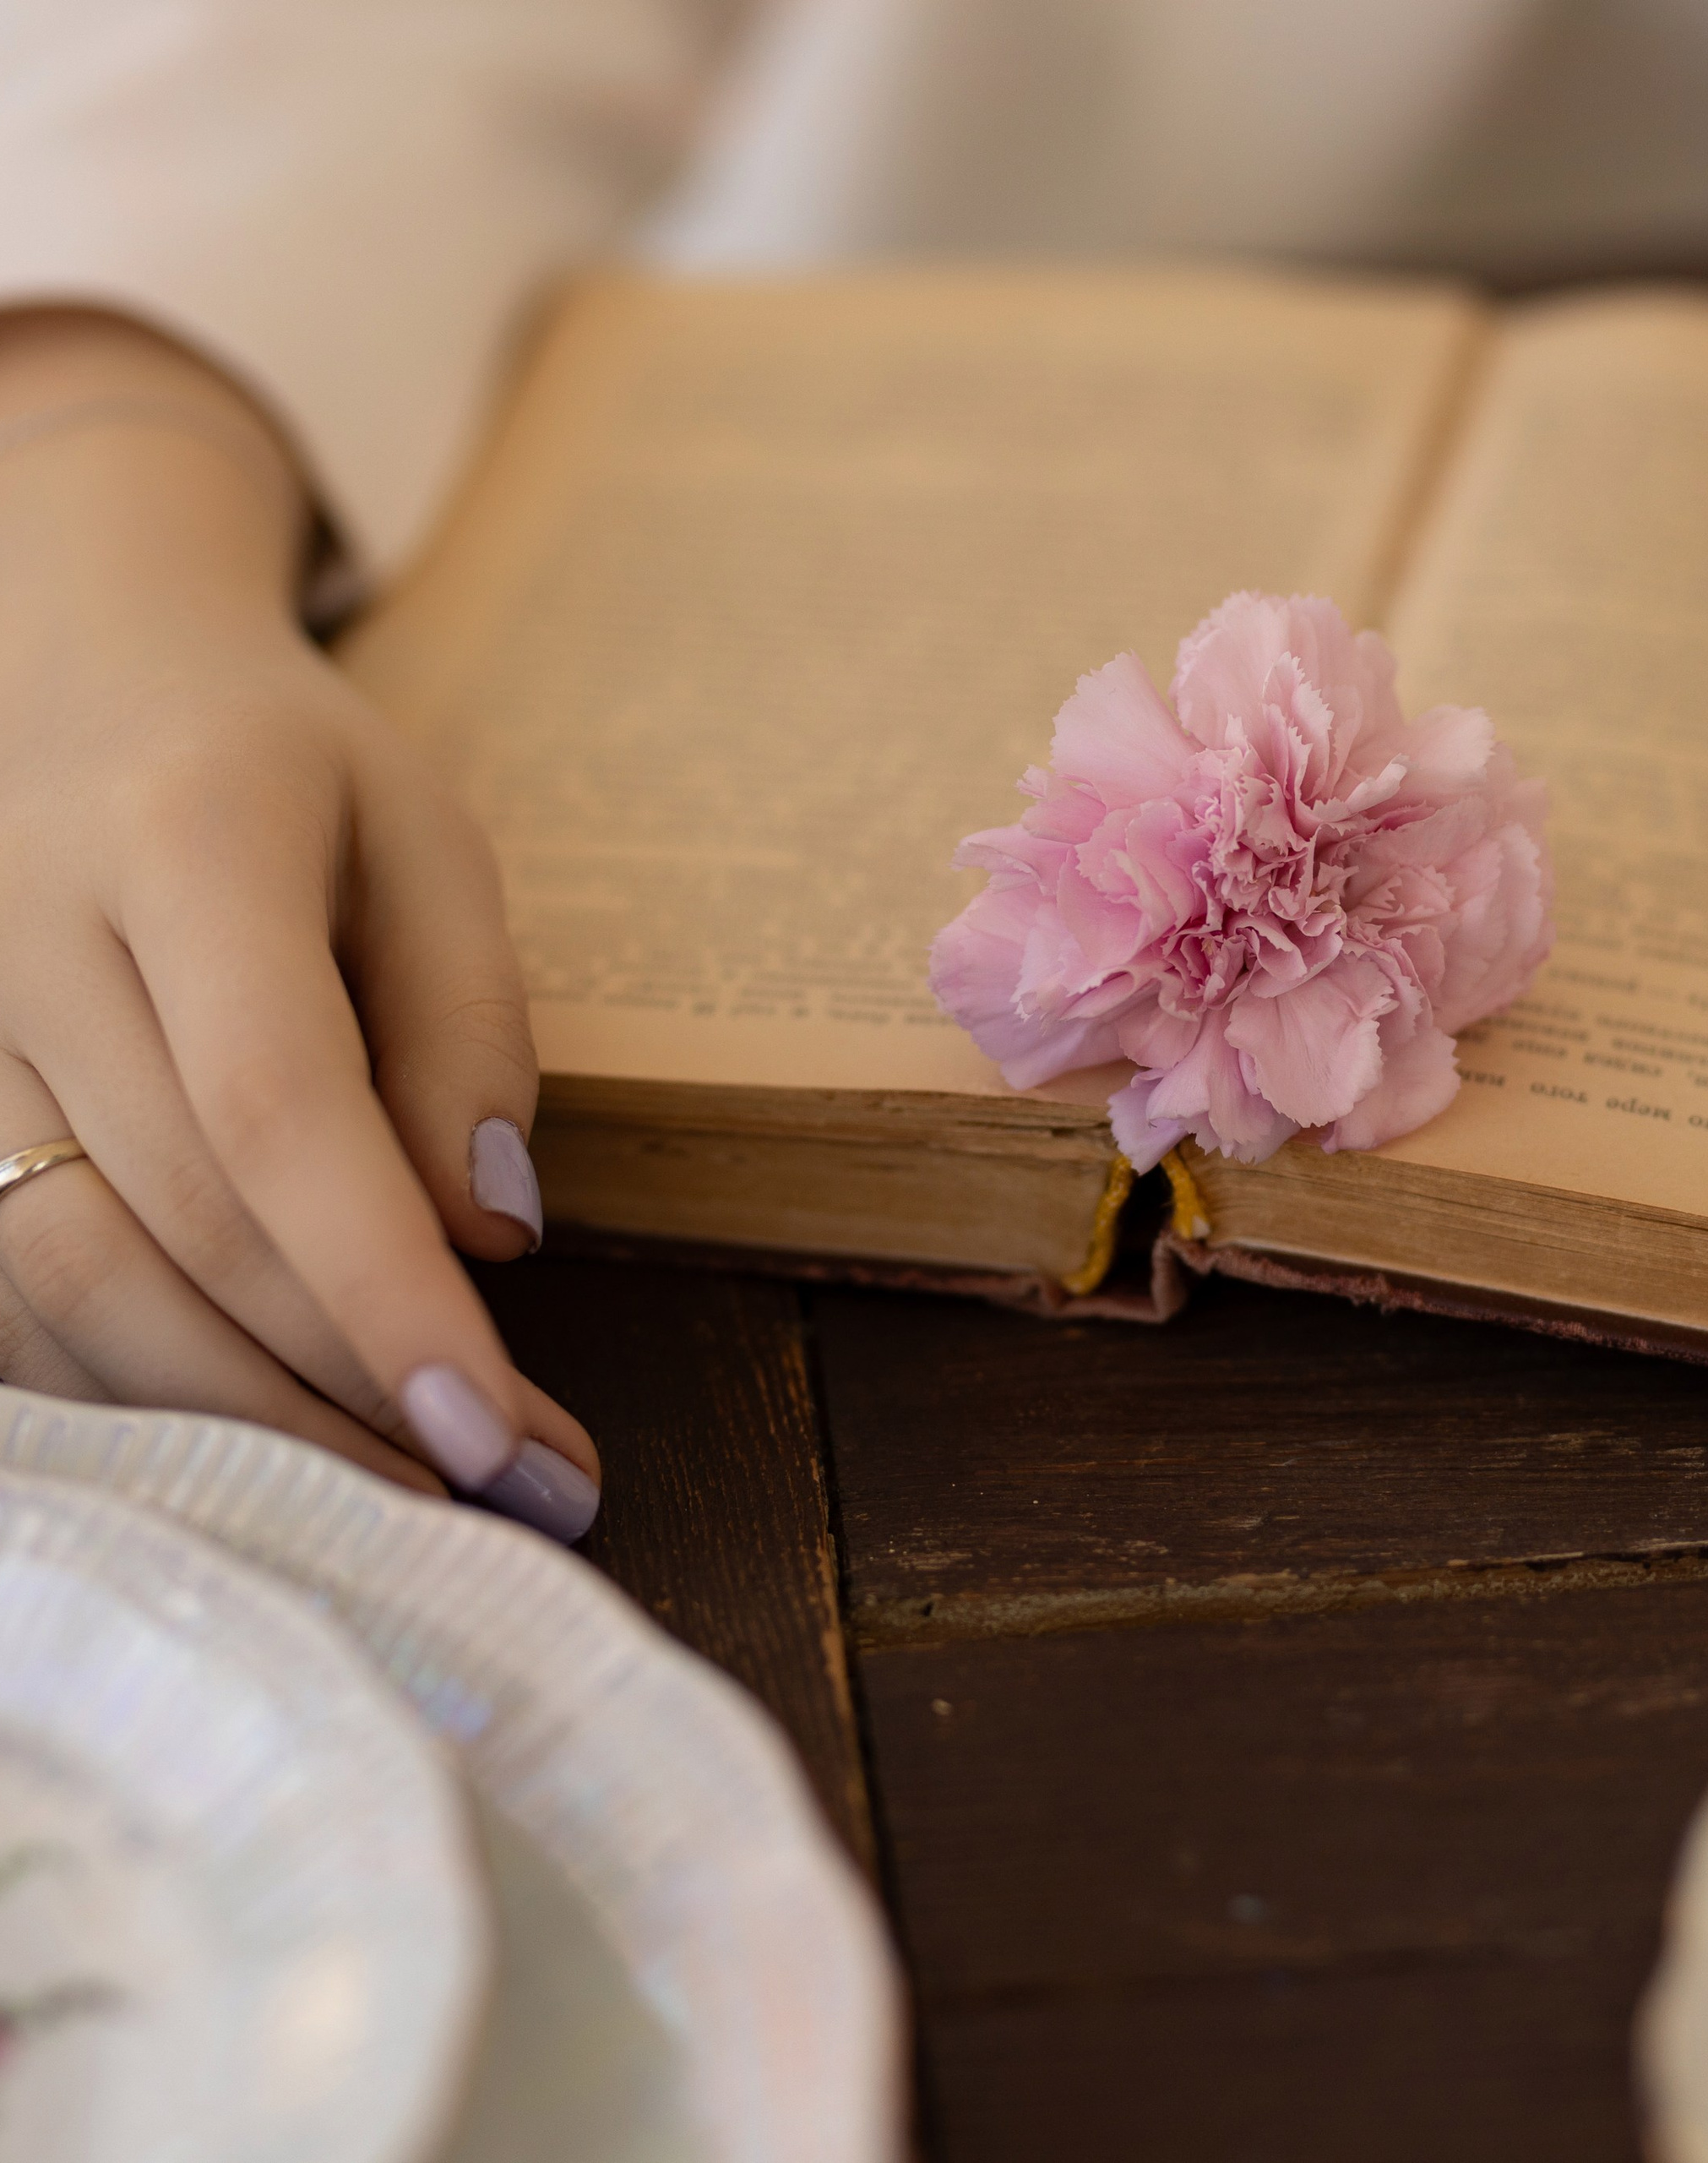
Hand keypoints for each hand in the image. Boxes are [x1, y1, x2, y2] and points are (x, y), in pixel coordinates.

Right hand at [0, 310, 598, 1539]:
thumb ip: (468, 1033)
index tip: (496, 1433)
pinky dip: (134, 1385)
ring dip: (245, 1419)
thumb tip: (494, 1236)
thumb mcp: (427, 846)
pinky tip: (263, 1432)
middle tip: (512, 1491)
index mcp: (185, 843)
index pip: (280, 1109)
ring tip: (408, 1490)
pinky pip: (6, 1289)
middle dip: (351, 1387)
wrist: (73, 672)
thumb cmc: (286, 769)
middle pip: (182, 1223)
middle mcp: (27, 939)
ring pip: (69, 1283)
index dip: (383, 1290)